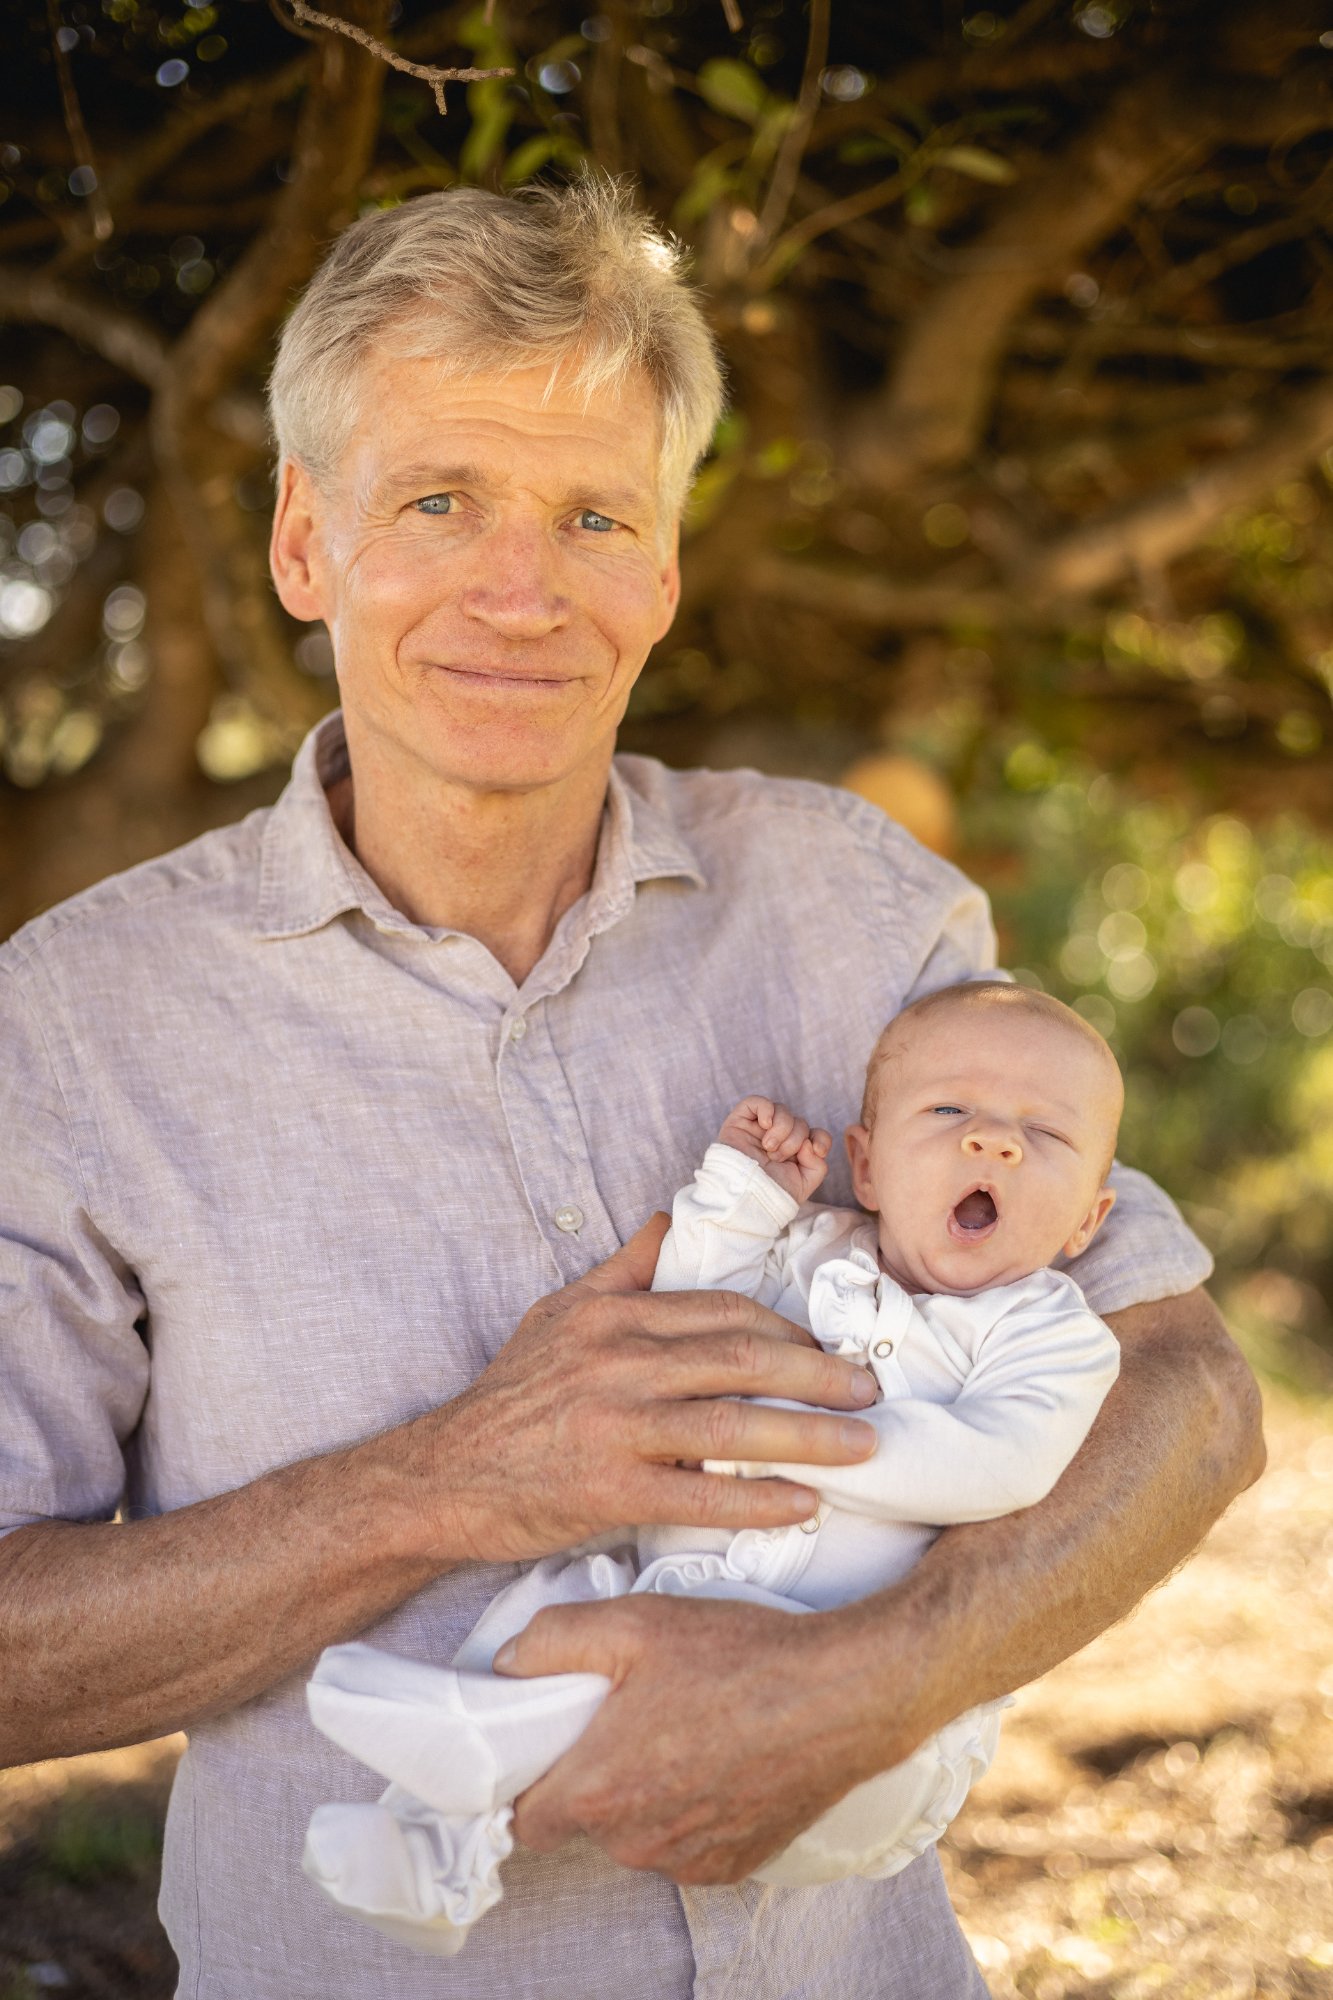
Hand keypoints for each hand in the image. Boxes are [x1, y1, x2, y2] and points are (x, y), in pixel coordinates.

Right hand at [426, 1217, 877, 1565]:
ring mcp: (615, 1426)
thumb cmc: (509, 1396)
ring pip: (732, 1424)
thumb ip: (622, 1270)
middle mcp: (618, 1361)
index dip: (786, 1330)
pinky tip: (803, 1503)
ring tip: (863, 1446)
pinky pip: (701, 1496)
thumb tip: (667, 1221)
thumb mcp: (558, 1313)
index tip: (828, 1349)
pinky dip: (758, 1500)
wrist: (442, 1475)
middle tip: (869, 1391)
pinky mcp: (609, 1490)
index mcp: (614, 1315)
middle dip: (817, 1374)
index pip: (722, 1312)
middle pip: (741, 1359)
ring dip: (809, 1435)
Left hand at [496, 1594, 904, 1882]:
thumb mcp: (633, 1622)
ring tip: (681, 1727)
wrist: (844, 1694)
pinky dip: (691, 1808)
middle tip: (625, 1716)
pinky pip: (688, 1843)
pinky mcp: (735, 1864)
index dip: (527, 1780)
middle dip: (593, 1776)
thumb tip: (508, 1665)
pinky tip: (718, 1755)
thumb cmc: (739, 1655)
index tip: (546, 1744)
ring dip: (644, 1794)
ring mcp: (690, 1858)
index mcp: (599, 1789)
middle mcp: (638, 1841)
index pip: (523, 1819)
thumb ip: (552, 1641)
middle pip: (584, 1822)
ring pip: (638, 1833)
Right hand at [718, 1097, 832, 1203]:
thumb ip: (817, 1164)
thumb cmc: (770, 1193)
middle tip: (777, 1158)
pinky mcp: (740, 1121)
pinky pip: (756, 1102)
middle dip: (794, 1140)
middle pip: (800, 1122)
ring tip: (768, 1148)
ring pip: (782, 1110)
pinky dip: (766, 1109)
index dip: (821, 1138)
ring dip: (781, 1129)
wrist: (744, 1196)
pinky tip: (765, 1125)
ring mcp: (758, 1129)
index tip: (818, 1151)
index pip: (815, 1134)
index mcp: (793, 1152)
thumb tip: (809, 1143)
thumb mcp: (804, 1184)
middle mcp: (778, 1138)